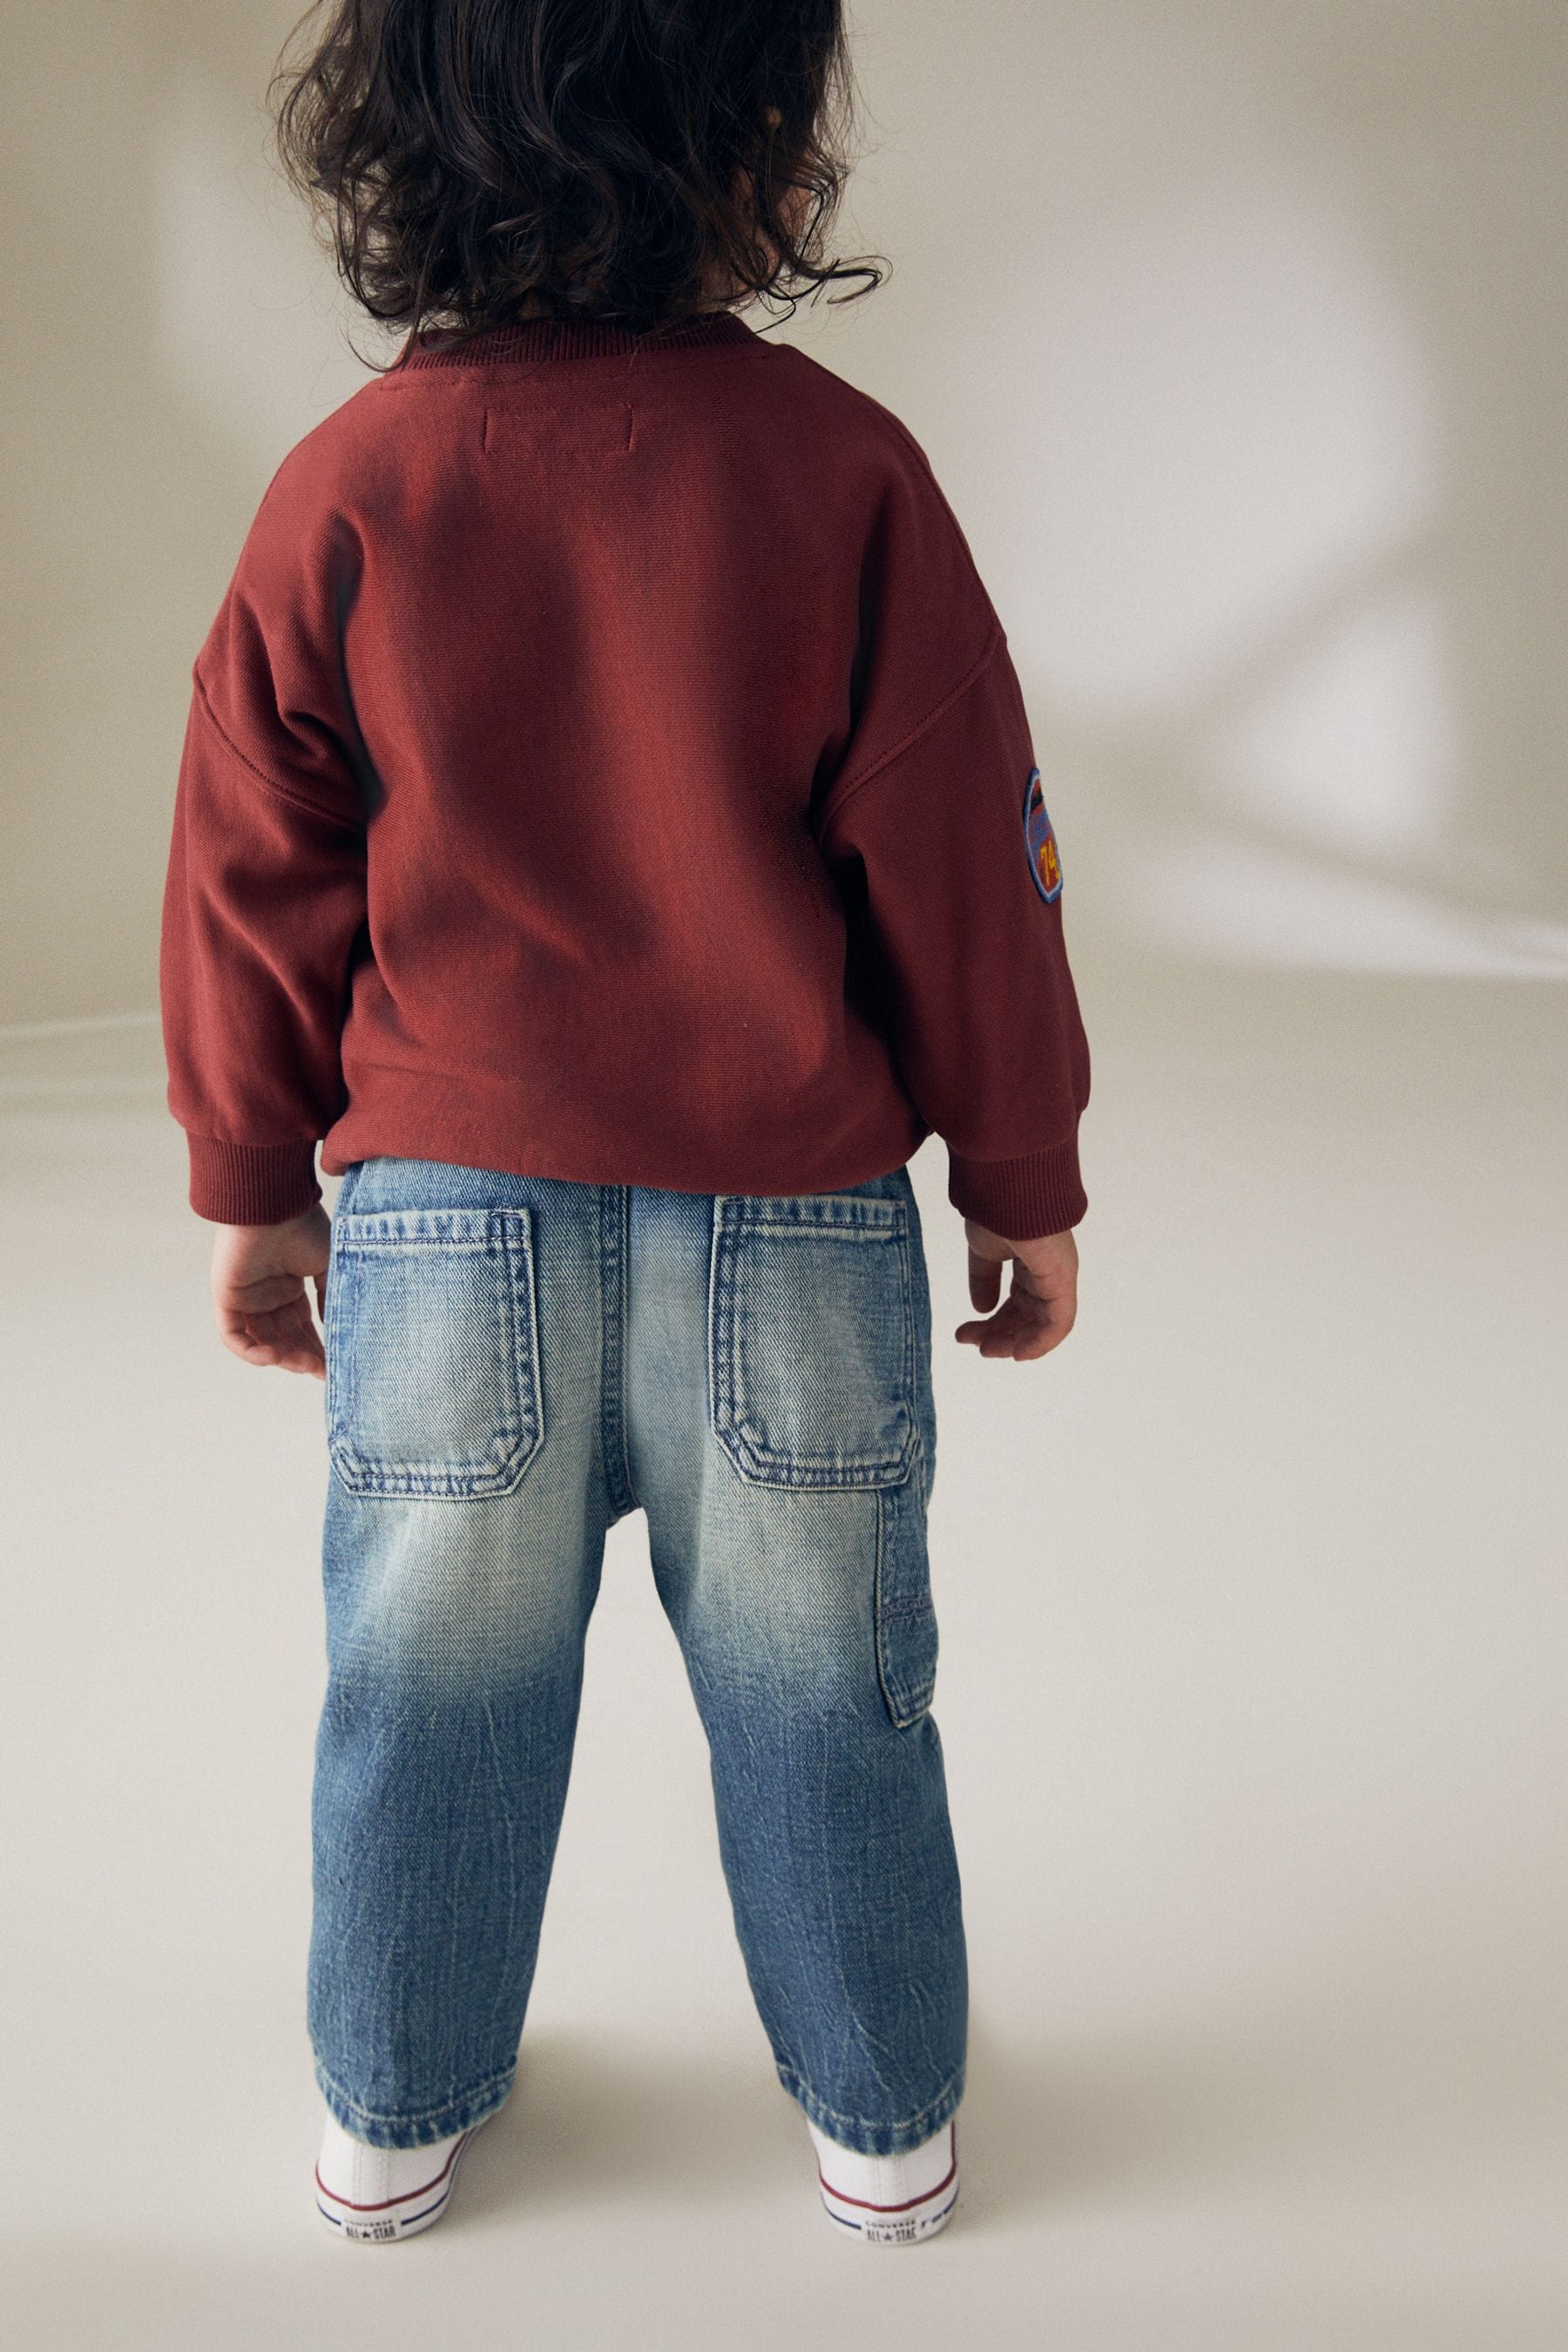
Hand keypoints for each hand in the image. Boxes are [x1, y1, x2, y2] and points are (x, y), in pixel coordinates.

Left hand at [210, 1204, 331, 1378]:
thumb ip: (331, 1297)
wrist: (274, 1204)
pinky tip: (275, 1357)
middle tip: (323, 1371)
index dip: (318, 1346)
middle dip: (304, 1356)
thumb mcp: (330, 1265)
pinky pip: (233, 1336)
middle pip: (284, 1337)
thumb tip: (335, 1326)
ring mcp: (246, 1297)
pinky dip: (251, 1352)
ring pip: (262, 1340)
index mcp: (289, 1284)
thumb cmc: (304, 1226)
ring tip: (307, 1365)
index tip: (335, 1365)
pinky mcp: (227, 1297)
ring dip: (284, 1357)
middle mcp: (267, 1292)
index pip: (302, 1325)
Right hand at [955, 1219, 1078, 1360]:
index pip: (1017, 1303)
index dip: (993, 1322)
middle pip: (1026, 1316)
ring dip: (1013, 1341)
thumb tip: (982, 1309)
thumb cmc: (995, 1209)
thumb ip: (984, 1279)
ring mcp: (1058, 1277)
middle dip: (998, 1333)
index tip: (966, 1332)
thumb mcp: (984, 1250)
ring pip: (1041, 1324)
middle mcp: (1048, 1272)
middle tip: (970, 1343)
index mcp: (1031, 1263)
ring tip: (984, 1349)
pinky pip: (1059, 1322)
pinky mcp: (1062, 1281)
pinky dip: (1041, 1342)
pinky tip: (1018, 1353)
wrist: (1004, 1189)